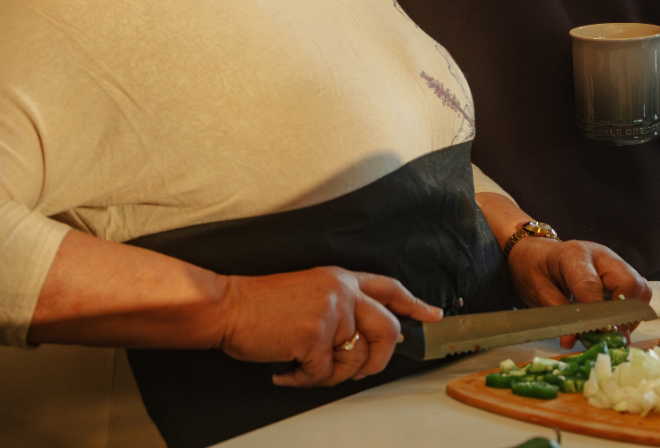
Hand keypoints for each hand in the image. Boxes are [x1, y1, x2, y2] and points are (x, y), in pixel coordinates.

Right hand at [215, 266, 441, 387]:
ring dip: (330, 375)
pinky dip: (303, 380)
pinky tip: (285, 371)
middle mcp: (342, 291)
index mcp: (341, 278)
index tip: (432, 314)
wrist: (227, 306)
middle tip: (359, 372)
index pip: (388, 287)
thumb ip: (340, 306)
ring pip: (355, 360)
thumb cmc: (260, 305)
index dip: (414, 303)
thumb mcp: (309, 291)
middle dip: (378, 359)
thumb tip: (362, 339)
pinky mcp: (315, 336)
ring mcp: (331, 312)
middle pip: (387, 329)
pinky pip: (324, 375)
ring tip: (303, 367)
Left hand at [505, 237, 651, 347]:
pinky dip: (633, 310)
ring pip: (640, 287)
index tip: (600, 336)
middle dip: (624, 314)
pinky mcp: (620, 273)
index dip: (598, 314)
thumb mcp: (537, 292)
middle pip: (629, 282)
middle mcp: (600, 256)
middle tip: (610, 336)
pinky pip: (638, 291)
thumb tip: (572, 341)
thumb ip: (558, 316)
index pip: (592, 286)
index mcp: (574, 255)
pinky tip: (616, 322)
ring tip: (614, 331)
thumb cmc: (534, 269)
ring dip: (632, 314)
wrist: (536, 253)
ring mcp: (613, 263)